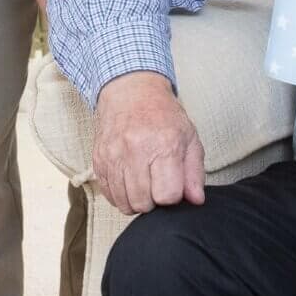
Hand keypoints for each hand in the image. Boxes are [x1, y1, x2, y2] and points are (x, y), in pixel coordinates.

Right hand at [94, 72, 205, 214]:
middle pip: (143, 203)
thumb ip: (194, 171)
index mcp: (164, 145)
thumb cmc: (163, 115)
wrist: (131, 92)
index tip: (173, 185)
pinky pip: (108, 195)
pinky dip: (120, 195)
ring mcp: (114, 156)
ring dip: (136, 200)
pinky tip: (129, 181)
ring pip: (124, 203)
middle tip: (157, 184)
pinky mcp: (99, 160)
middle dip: (154, 201)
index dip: (173, 196)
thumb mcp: (189, 137)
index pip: (167, 195)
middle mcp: (136, 151)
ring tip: (144, 183)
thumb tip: (196, 200)